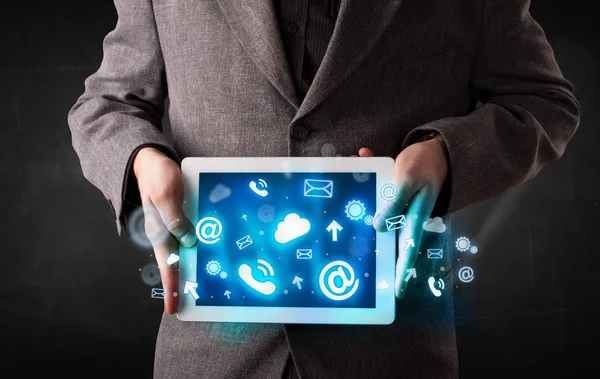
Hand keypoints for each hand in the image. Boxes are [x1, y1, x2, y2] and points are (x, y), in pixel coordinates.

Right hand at [133, 147, 196, 313]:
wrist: (150, 161)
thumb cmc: (158, 175)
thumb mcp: (166, 194)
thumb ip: (175, 217)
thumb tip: (188, 241)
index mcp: (159, 230)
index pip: (168, 264)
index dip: (172, 286)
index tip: (173, 307)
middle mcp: (164, 233)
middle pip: (174, 264)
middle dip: (179, 286)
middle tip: (183, 307)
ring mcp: (170, 227)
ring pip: (181, 254)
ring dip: (188, 270)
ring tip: (197, 288)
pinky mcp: (178, 219)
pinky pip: (187, 238)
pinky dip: (193, 251)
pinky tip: (203, 257)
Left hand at [358, 137, 448, 298]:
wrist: (436, 148)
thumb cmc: (425, 163)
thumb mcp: (408, 180)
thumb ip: (394, 203)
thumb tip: (378, 226)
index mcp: (414, 217)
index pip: (407, 250)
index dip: (402, 271)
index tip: (396, 291)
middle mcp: (406, 215)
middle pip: (388, 237)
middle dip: (372, 244)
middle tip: (355, 258)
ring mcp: (400, 205)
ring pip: (378, 213)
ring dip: (363, 204)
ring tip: (348, 193)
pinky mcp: (394, 193)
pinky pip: (377, 192)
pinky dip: (367, 179)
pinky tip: (362, 158)